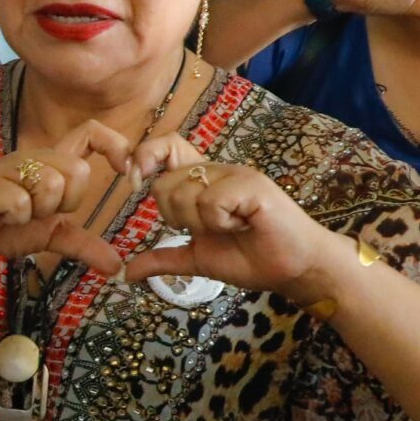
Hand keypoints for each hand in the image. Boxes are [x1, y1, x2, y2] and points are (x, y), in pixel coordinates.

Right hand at [0, 120, 132, 278]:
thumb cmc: (5, 228)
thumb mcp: (52, 237)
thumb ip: (84, 245)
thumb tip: (116, 267)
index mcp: (52, 163)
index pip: (91, 132)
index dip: (115, 146)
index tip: (124, 173)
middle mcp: (33, 158)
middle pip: (77, 169)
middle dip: (68, 202)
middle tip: (44, 213)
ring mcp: (10, 169)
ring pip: (52, 183)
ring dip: (41, 211)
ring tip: (23, 215)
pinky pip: (22, 202)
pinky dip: (18, 218)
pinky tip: (5, 219)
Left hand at [123, 135, 343, 300]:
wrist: (292, 269)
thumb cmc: (250, 258)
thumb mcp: (197, 258)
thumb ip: (164, 259)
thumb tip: (127, 273)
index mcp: (202, 181)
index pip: (166, 146)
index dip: (144, 157)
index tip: (135, 182)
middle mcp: (217, 171)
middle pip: (164, 184)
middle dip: (177, 218)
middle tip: (211, 228)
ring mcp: (235, 175)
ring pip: (186, 194)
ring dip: (203, 224)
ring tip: (232, 227)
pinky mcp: (252, 185)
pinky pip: (212, 201)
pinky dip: (221, 222)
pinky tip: (244, 225)